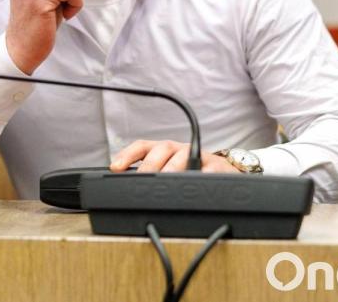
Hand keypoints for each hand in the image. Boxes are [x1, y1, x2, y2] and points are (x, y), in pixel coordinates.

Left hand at [109, 140, 240, 173]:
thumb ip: (149, 179)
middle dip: (148, 165)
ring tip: (165, 181)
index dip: (127, 155)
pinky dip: (202, 175)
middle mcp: (178, 149)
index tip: (115, 167)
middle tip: (141, 180)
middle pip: (161, 149)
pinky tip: (195, 183)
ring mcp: (197, 155)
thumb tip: (126, 191)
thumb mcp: (167, 174)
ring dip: (172, 168)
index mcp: (162, 150)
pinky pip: (209, 169)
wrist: (223, 173)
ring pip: (183, 155)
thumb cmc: (189, 173)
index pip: (142, 146)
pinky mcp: (216, 166)